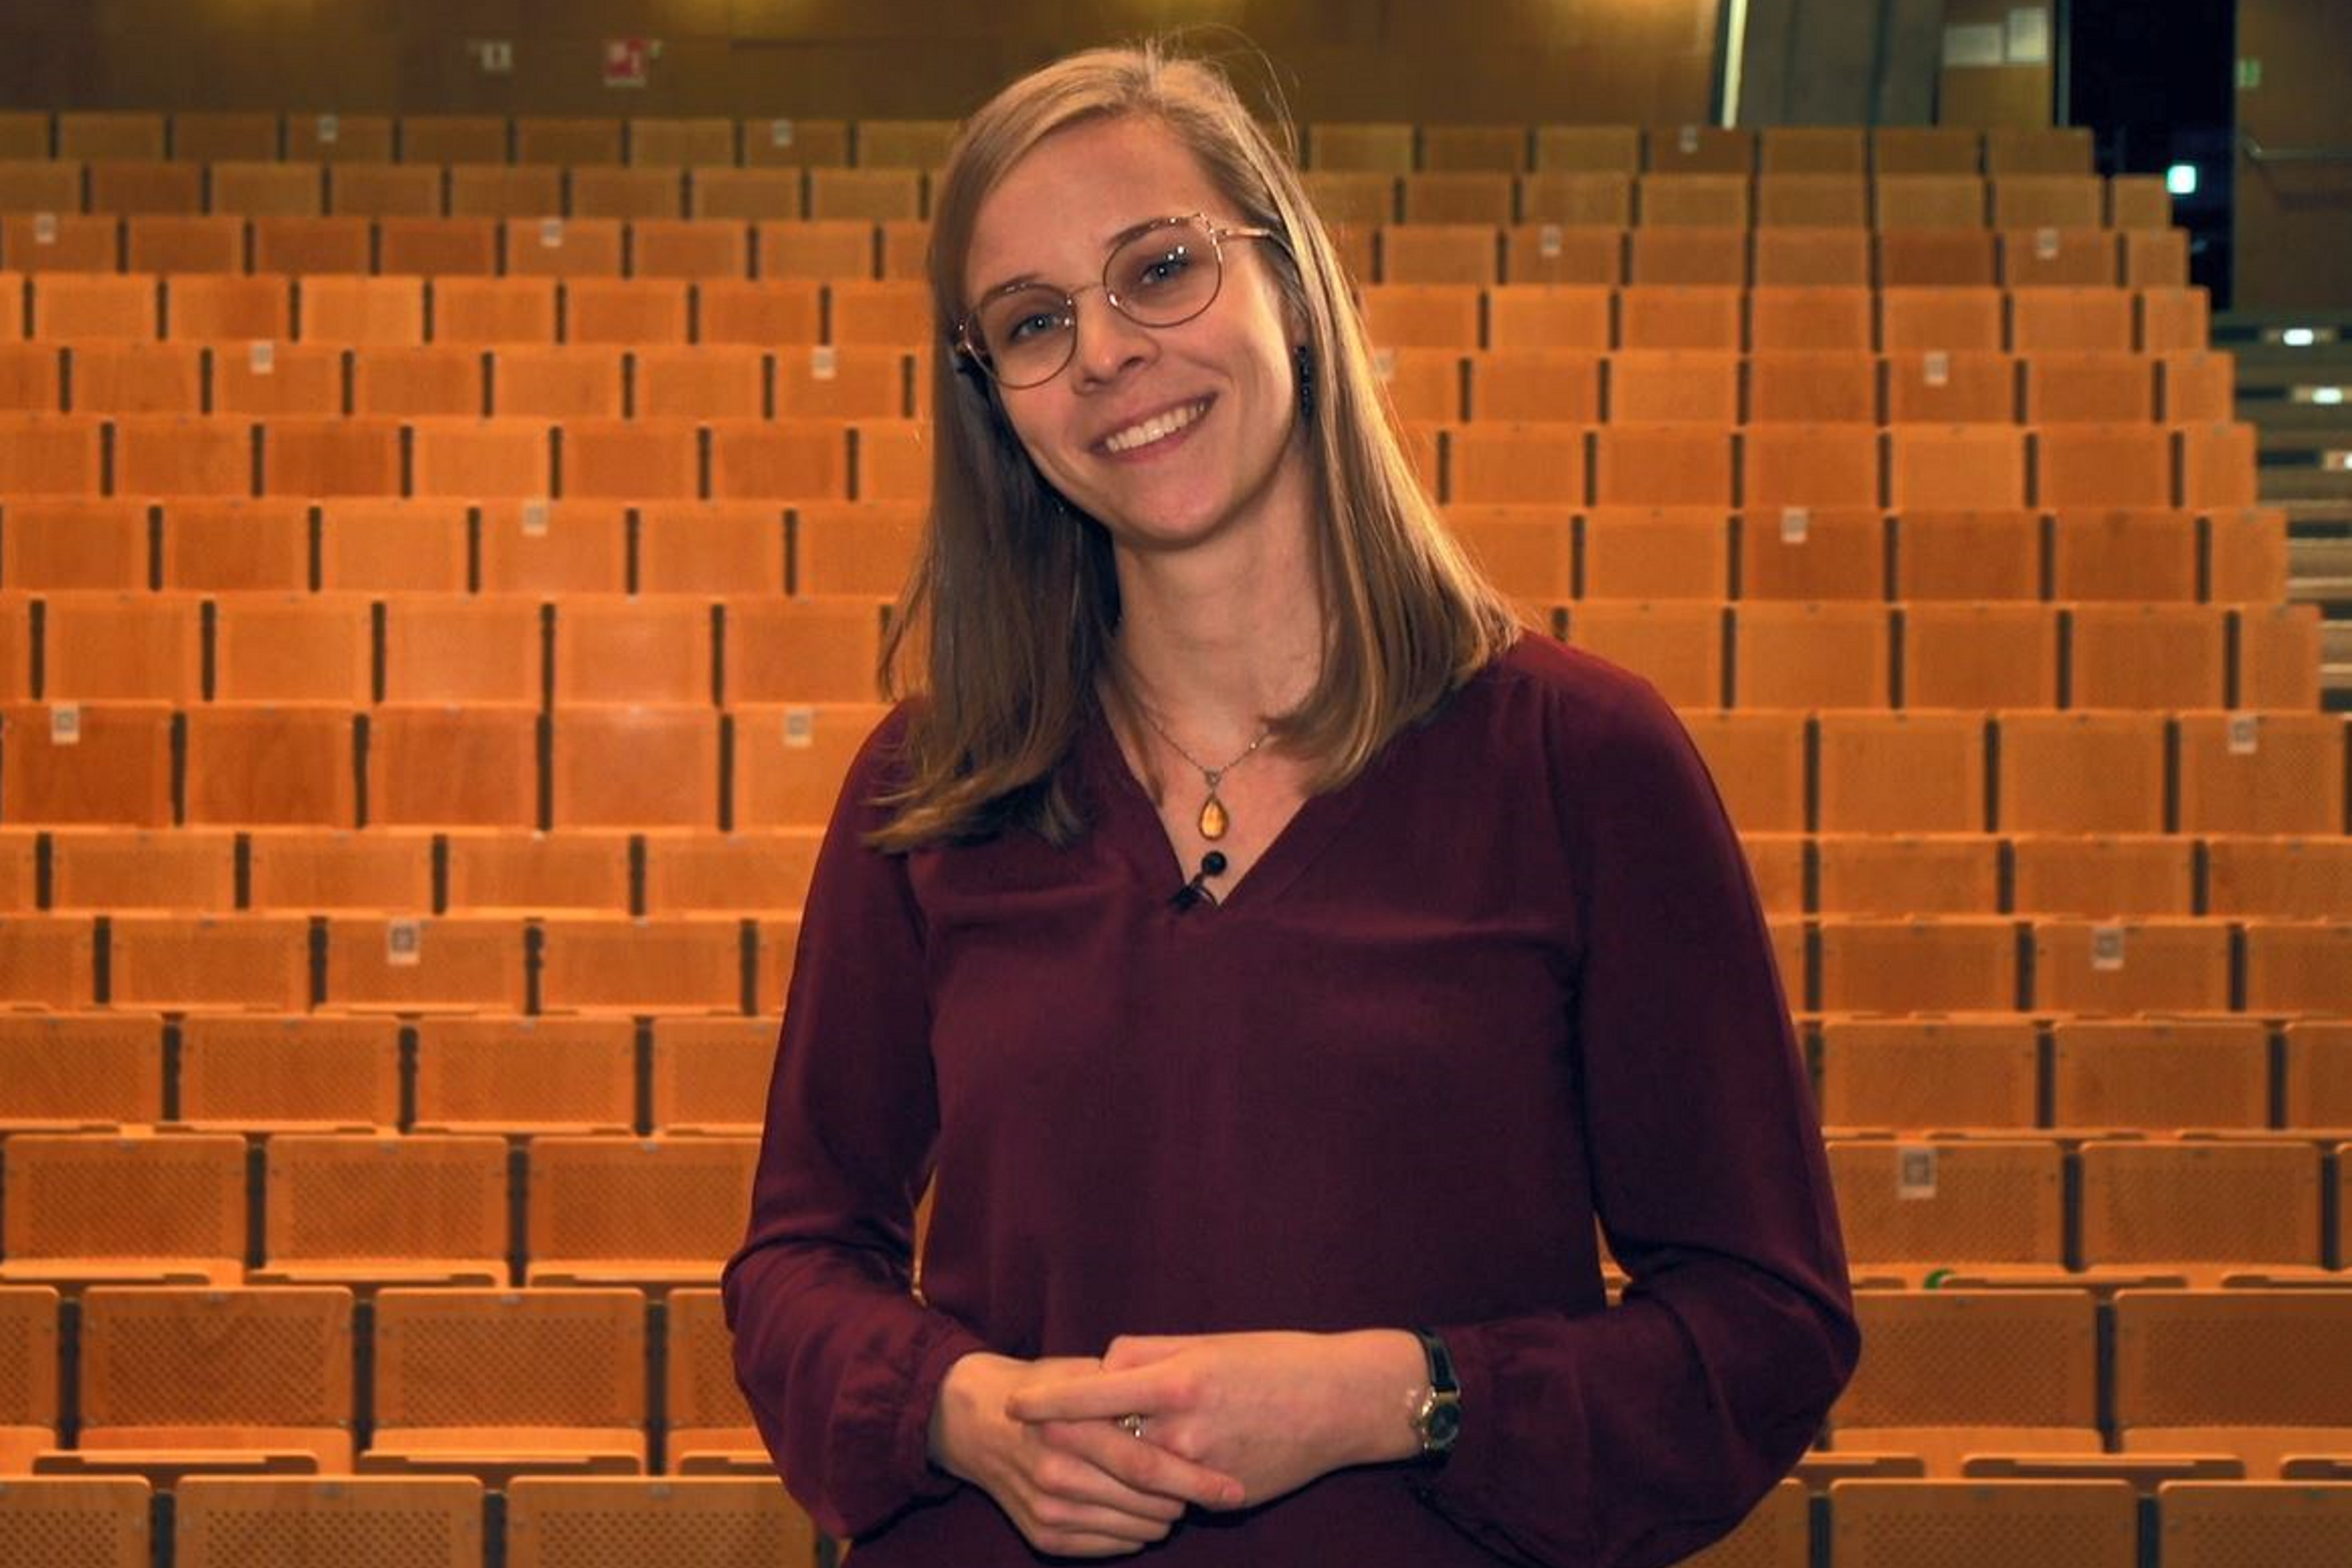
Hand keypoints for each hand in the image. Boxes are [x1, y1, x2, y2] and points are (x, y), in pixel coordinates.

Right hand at [929, 1352, 1243, 1556]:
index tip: (1234, 1487)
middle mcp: (1055, 1470)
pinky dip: (1134, 1534)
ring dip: (1164, 1517)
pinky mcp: (1042, 1535)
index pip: (1146, 1463)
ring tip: (1177, 1498)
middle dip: (1188, 1500)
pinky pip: (1107, 1547)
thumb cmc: (1043, 1387)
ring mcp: (1047, 1508)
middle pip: (1144, 1501)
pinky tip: (1142, 1514)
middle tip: (1213, 1490)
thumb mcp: (1082, 1371)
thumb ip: (1129, 1387)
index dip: (1196, 1479)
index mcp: (1070, 1424)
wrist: (975, 1420)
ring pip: (1132, 1529)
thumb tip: (1189, 1407)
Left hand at [1006, 1330, 1427, 1509]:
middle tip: (1027, 1432)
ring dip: (1104, 1464)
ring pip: (1131, 1473)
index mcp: (1179, 1381)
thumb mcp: (1207, 1342)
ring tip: (1087, 1448)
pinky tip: (1153, 1465)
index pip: (1091, 1394)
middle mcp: (1184, 1429)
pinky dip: (1153, 1480)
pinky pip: (1169, 1492)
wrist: (1341, 1404)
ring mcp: (1201, 1469)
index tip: (1012, 1406)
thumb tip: (1102, 1368)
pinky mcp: (1220, 1498)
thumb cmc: (1275, 1360)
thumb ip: (1147, 1353)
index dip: (1045, 1402)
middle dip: (1060, 1439)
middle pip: (1100, 1442)